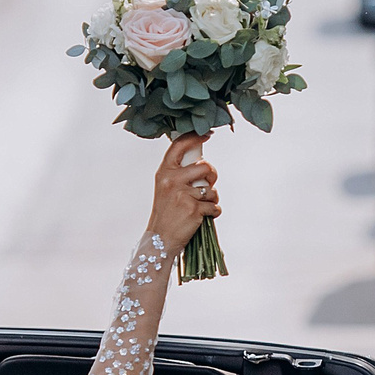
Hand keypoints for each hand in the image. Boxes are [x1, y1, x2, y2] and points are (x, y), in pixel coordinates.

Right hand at [146, 133, 219, 249]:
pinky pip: (214, 206)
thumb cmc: (167, 213)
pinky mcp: (194, 209)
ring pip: (212, 189)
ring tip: (201, 206)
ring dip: (212, 198)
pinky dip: (213, 212)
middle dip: (212, 176)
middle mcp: (172, 180)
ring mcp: (183, 194)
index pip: (180, 146)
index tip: (207, 134)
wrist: (160, 240)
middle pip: (205, 166)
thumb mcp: (166, 188)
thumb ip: (180, 173)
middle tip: (208, 184)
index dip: (195, 137)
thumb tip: (202, 163)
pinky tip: (203, 217)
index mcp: (164, 172)